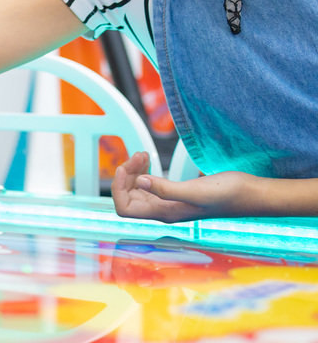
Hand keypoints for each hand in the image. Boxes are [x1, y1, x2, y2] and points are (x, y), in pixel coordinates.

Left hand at [112, 151, 257, 222]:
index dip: (117, 188)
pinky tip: (148, 160)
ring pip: (136, 188)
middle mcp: (163, 211)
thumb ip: (167, 189)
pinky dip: (143, 171)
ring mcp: (168, 203)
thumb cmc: (228, 194)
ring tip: (143, 154)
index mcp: (164, 214)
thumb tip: (139, 181)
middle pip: (127, 196)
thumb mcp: (196, 190)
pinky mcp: (175, 194)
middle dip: (126, 174)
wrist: (251, 193)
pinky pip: (148, 184)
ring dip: (134, 170)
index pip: (123, 209)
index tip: (124, 167)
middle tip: (139, 154)